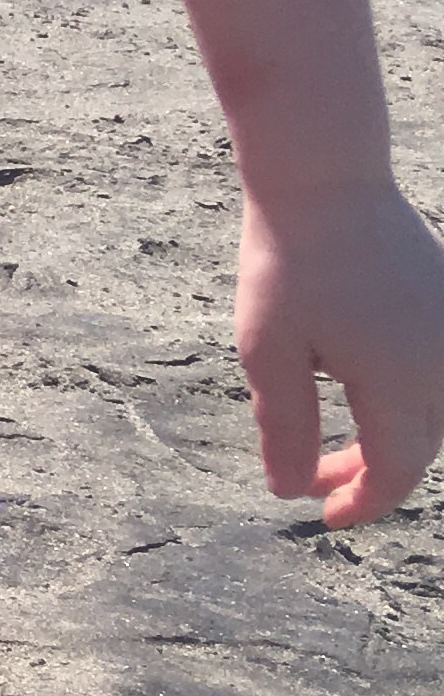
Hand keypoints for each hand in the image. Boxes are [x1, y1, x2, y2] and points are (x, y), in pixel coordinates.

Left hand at [236, 181, 443, 524]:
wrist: (325, 180)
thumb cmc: (290, 264)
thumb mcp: (268, 353)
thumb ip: (286, 427)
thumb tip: (290, 488)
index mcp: (403, 381)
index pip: (395, 469)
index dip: (363, 501)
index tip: (324, 515)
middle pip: (419, 445)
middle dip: (369, 471)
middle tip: (313, 479)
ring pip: (432, 411)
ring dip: (389, 436)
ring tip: (331, 441)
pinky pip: (437, 370)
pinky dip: (404, 395)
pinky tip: (354, 385)